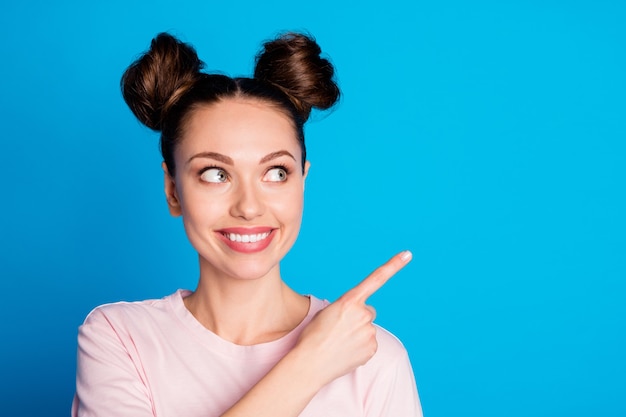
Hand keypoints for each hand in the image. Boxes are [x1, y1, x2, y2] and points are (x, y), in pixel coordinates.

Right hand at [293, 250, 412, 385]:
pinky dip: (359, 347)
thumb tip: (359, 320)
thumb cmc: (313, 336)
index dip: (393, 265)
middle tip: (340, 328)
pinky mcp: (372, 349)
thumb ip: (347, 309)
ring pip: (367, 329)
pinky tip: (345, 351)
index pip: (376, 279)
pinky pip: (369, 344)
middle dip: (358, 317)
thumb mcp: (326, 312)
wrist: (310, 363)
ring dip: (357, 333)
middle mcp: (363, 314)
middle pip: (368, 311)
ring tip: (339, 342)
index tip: (407, 254)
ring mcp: (369, 332)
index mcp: (349, 301)